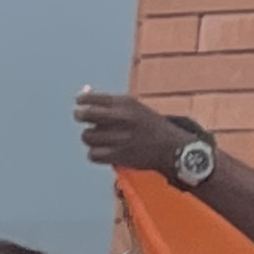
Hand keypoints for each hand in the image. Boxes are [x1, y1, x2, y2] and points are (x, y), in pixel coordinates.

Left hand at [73, 87, 192, 179]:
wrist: (174, 148)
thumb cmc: (152, 127)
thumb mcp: (136, 108)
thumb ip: (112, 105)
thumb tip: (84, 100)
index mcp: (125, 103)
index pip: (92, 98)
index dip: (82, 100)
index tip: (79, 103)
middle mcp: (121, 118)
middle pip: (86, 115)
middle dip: (80, 115)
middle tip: (80, 117)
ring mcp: (120, 137)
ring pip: (87, 136)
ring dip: (90, 138)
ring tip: (98, 139)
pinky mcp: (120, 155)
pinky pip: (93, 155)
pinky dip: (95, 154)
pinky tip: (101, 152)